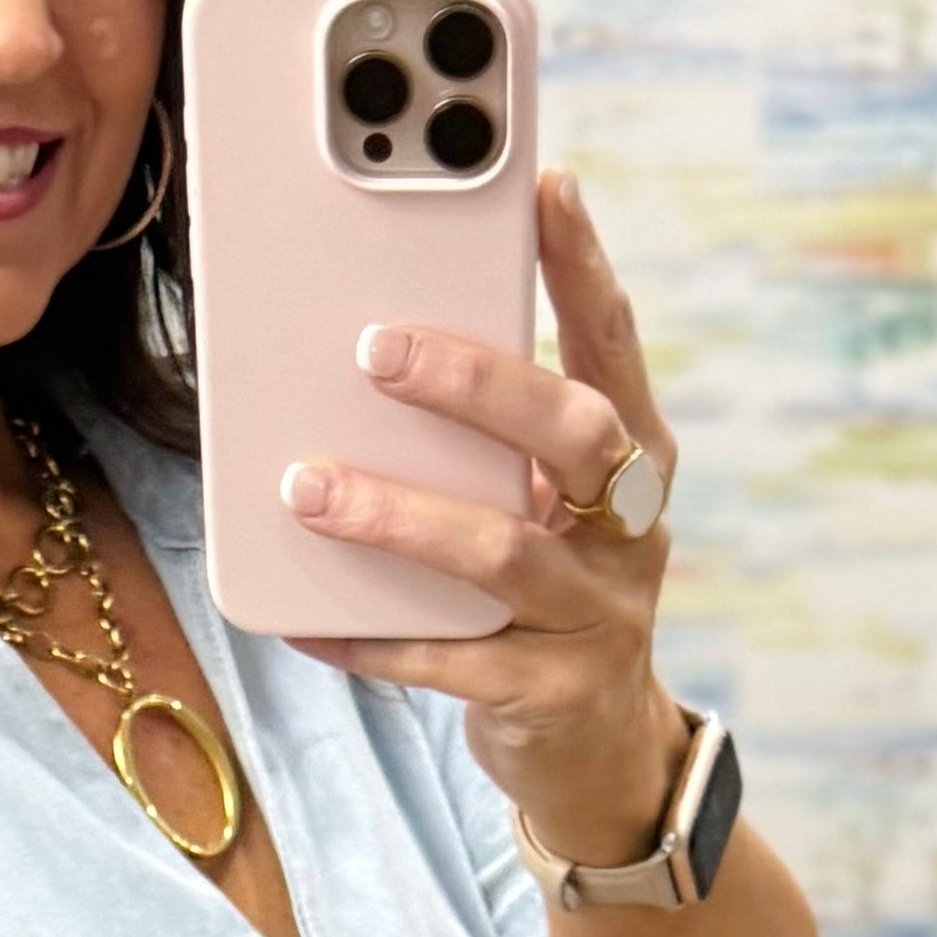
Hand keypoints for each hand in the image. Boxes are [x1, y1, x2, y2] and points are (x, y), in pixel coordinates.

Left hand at [283, 168, 687, 872]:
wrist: (597, 752)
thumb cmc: (546, 592)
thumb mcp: (542, 504)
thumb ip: (492, 438)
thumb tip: (371, 340)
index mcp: (635, 460)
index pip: (615, 345)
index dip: (584, 266)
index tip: (544, 184)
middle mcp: (632, 531)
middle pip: (576, 435)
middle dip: (477, 383)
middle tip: (376, 346)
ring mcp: (596, 617)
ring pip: (502, 551)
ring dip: (397, 514)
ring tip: (307, 487)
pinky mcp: (546, 696)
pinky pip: (447, 662)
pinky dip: (368, 636)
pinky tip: (301, 618)